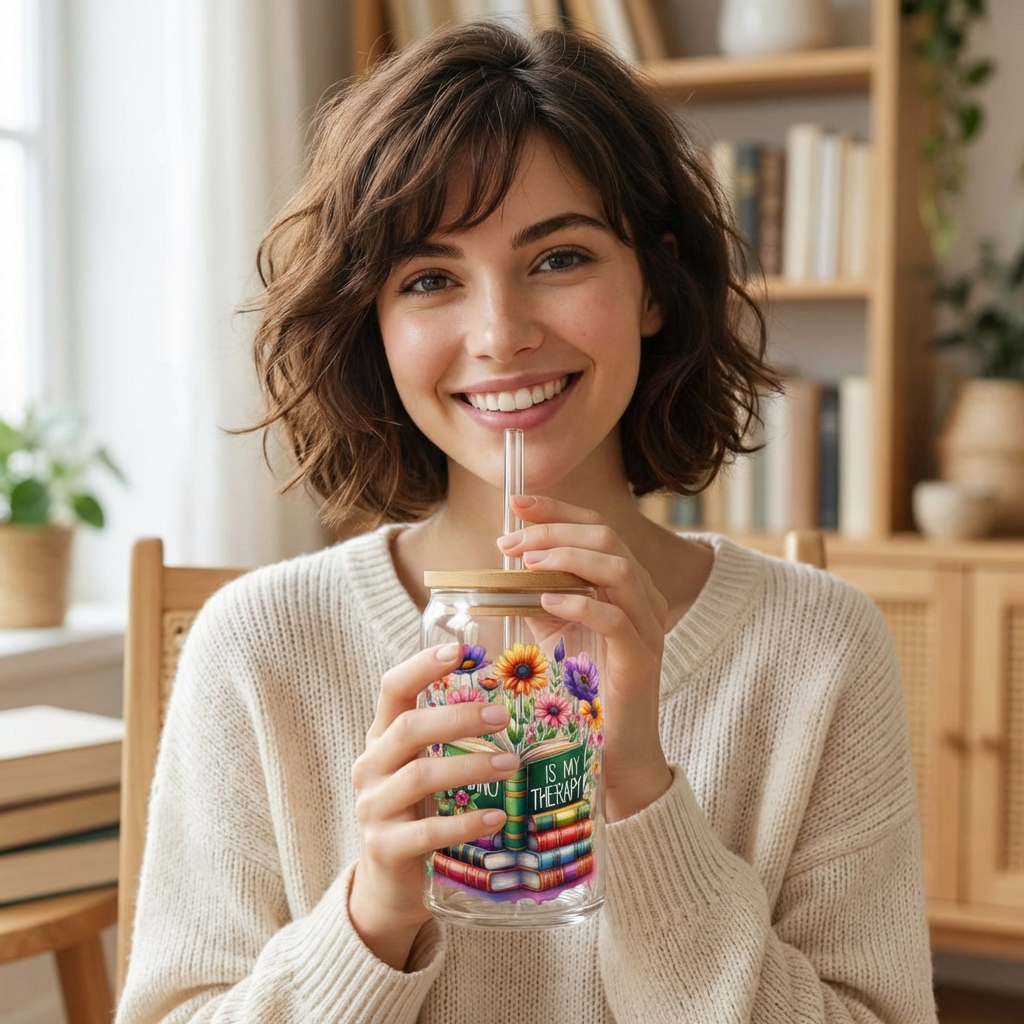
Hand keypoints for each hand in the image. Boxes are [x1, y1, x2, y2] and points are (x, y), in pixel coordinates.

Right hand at [349, 643, 519, 969]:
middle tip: (502, 716)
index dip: (420, 666)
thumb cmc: (418, 812)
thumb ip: (449, 740)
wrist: (390, 884)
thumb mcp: (424, 768)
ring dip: (471, 767)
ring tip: (512, 766)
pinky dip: (464, 823)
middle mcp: (370, 766)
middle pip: (408, 728)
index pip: (391, 690)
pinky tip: (496, 817)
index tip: (459, 650)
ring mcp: (373, 808)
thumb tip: (512, 701)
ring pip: (420, 776)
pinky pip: (426, 832)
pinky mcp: (384, 848)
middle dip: (458, 718)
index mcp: (381, 740)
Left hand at [497, 495, 672, 822]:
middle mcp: (645, 595)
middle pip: (606, 538)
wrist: (617, 749)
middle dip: (553, 532)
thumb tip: (507, 563)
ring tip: (527, 562)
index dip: (557, 510)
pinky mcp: (642, 657)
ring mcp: (649, 625)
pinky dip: (580, 601)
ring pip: (617, 568)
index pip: (597, 527)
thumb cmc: (586, 688)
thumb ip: (539, 594)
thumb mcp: (556, 630)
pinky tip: (547, 601)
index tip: (516, 502)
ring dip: (567, 558)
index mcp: (627, 583)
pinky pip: (615, 618)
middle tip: (510, 541)